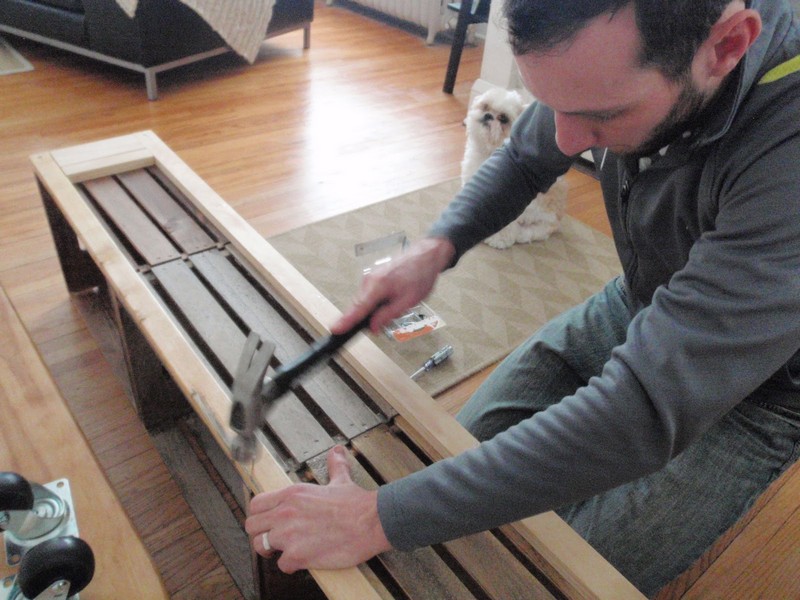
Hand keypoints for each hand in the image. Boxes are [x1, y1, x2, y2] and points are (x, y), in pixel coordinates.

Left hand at [245, 446, 391, 573]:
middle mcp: (285, 513)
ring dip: (272, 551)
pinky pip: (282, 565)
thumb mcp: (341, 479)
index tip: (268, 521)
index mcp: (292, 494)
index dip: (260, 514)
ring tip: (285, 551)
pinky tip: (303, 560)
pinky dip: (291, 565)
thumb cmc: (356, 504)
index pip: (256, 504)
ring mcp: (289, 535)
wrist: (371, 522)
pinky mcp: (298, 555)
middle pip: (251, 526)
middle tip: (273, 538)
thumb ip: (334, 465)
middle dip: (261, 533)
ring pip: (261, 546)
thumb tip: (337, 451)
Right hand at [332, 236, 455, 334]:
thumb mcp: (408, 301)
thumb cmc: (419, 275)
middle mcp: (369, 280)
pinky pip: (368, 295)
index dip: (346, 321)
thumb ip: (388, 315)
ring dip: (373, 310)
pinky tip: (389, 301)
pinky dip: (374, 302)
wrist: (425, 256)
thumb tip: (373, 327)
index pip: (358, 308)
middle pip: (359, 306)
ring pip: (364, 301)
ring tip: (394, 306)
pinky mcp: (373, 277)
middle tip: (380, 325)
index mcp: (378, 286)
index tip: (335, 329)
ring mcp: (369, 277)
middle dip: (365, 319)